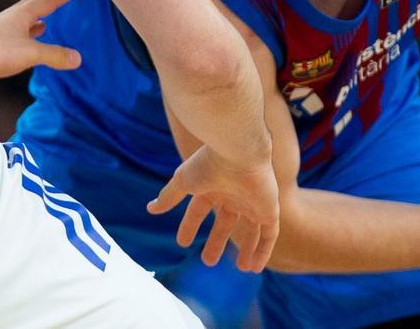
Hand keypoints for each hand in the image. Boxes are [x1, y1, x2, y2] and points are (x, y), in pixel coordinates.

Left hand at [0, 0, 83, 79]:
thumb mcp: (29, 53)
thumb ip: (53, 55)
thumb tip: (78, 58)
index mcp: (23, 14)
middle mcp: (12, 16)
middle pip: (36, 2)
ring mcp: (2, 27)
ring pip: (25, 16)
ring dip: (38, 13)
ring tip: (47, 16)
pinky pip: (17, 29)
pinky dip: (28, 28)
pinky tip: (30, 34)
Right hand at [146, 145, 279, 272]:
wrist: (238, 151)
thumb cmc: (209, 163)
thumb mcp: (183, 182)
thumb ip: (168, 196)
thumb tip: (150, 209)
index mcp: (212, 186)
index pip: (199, 210)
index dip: (190, 225)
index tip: (182, 243)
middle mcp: (233, 194)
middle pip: (225, 222)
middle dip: (217, 241)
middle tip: (208, 261)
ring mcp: (252, 202)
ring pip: (251, 229)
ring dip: (247, 249)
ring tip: (242, 268)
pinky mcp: (268, 209)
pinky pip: (269, 234)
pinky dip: (263, 250)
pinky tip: (255, 267)